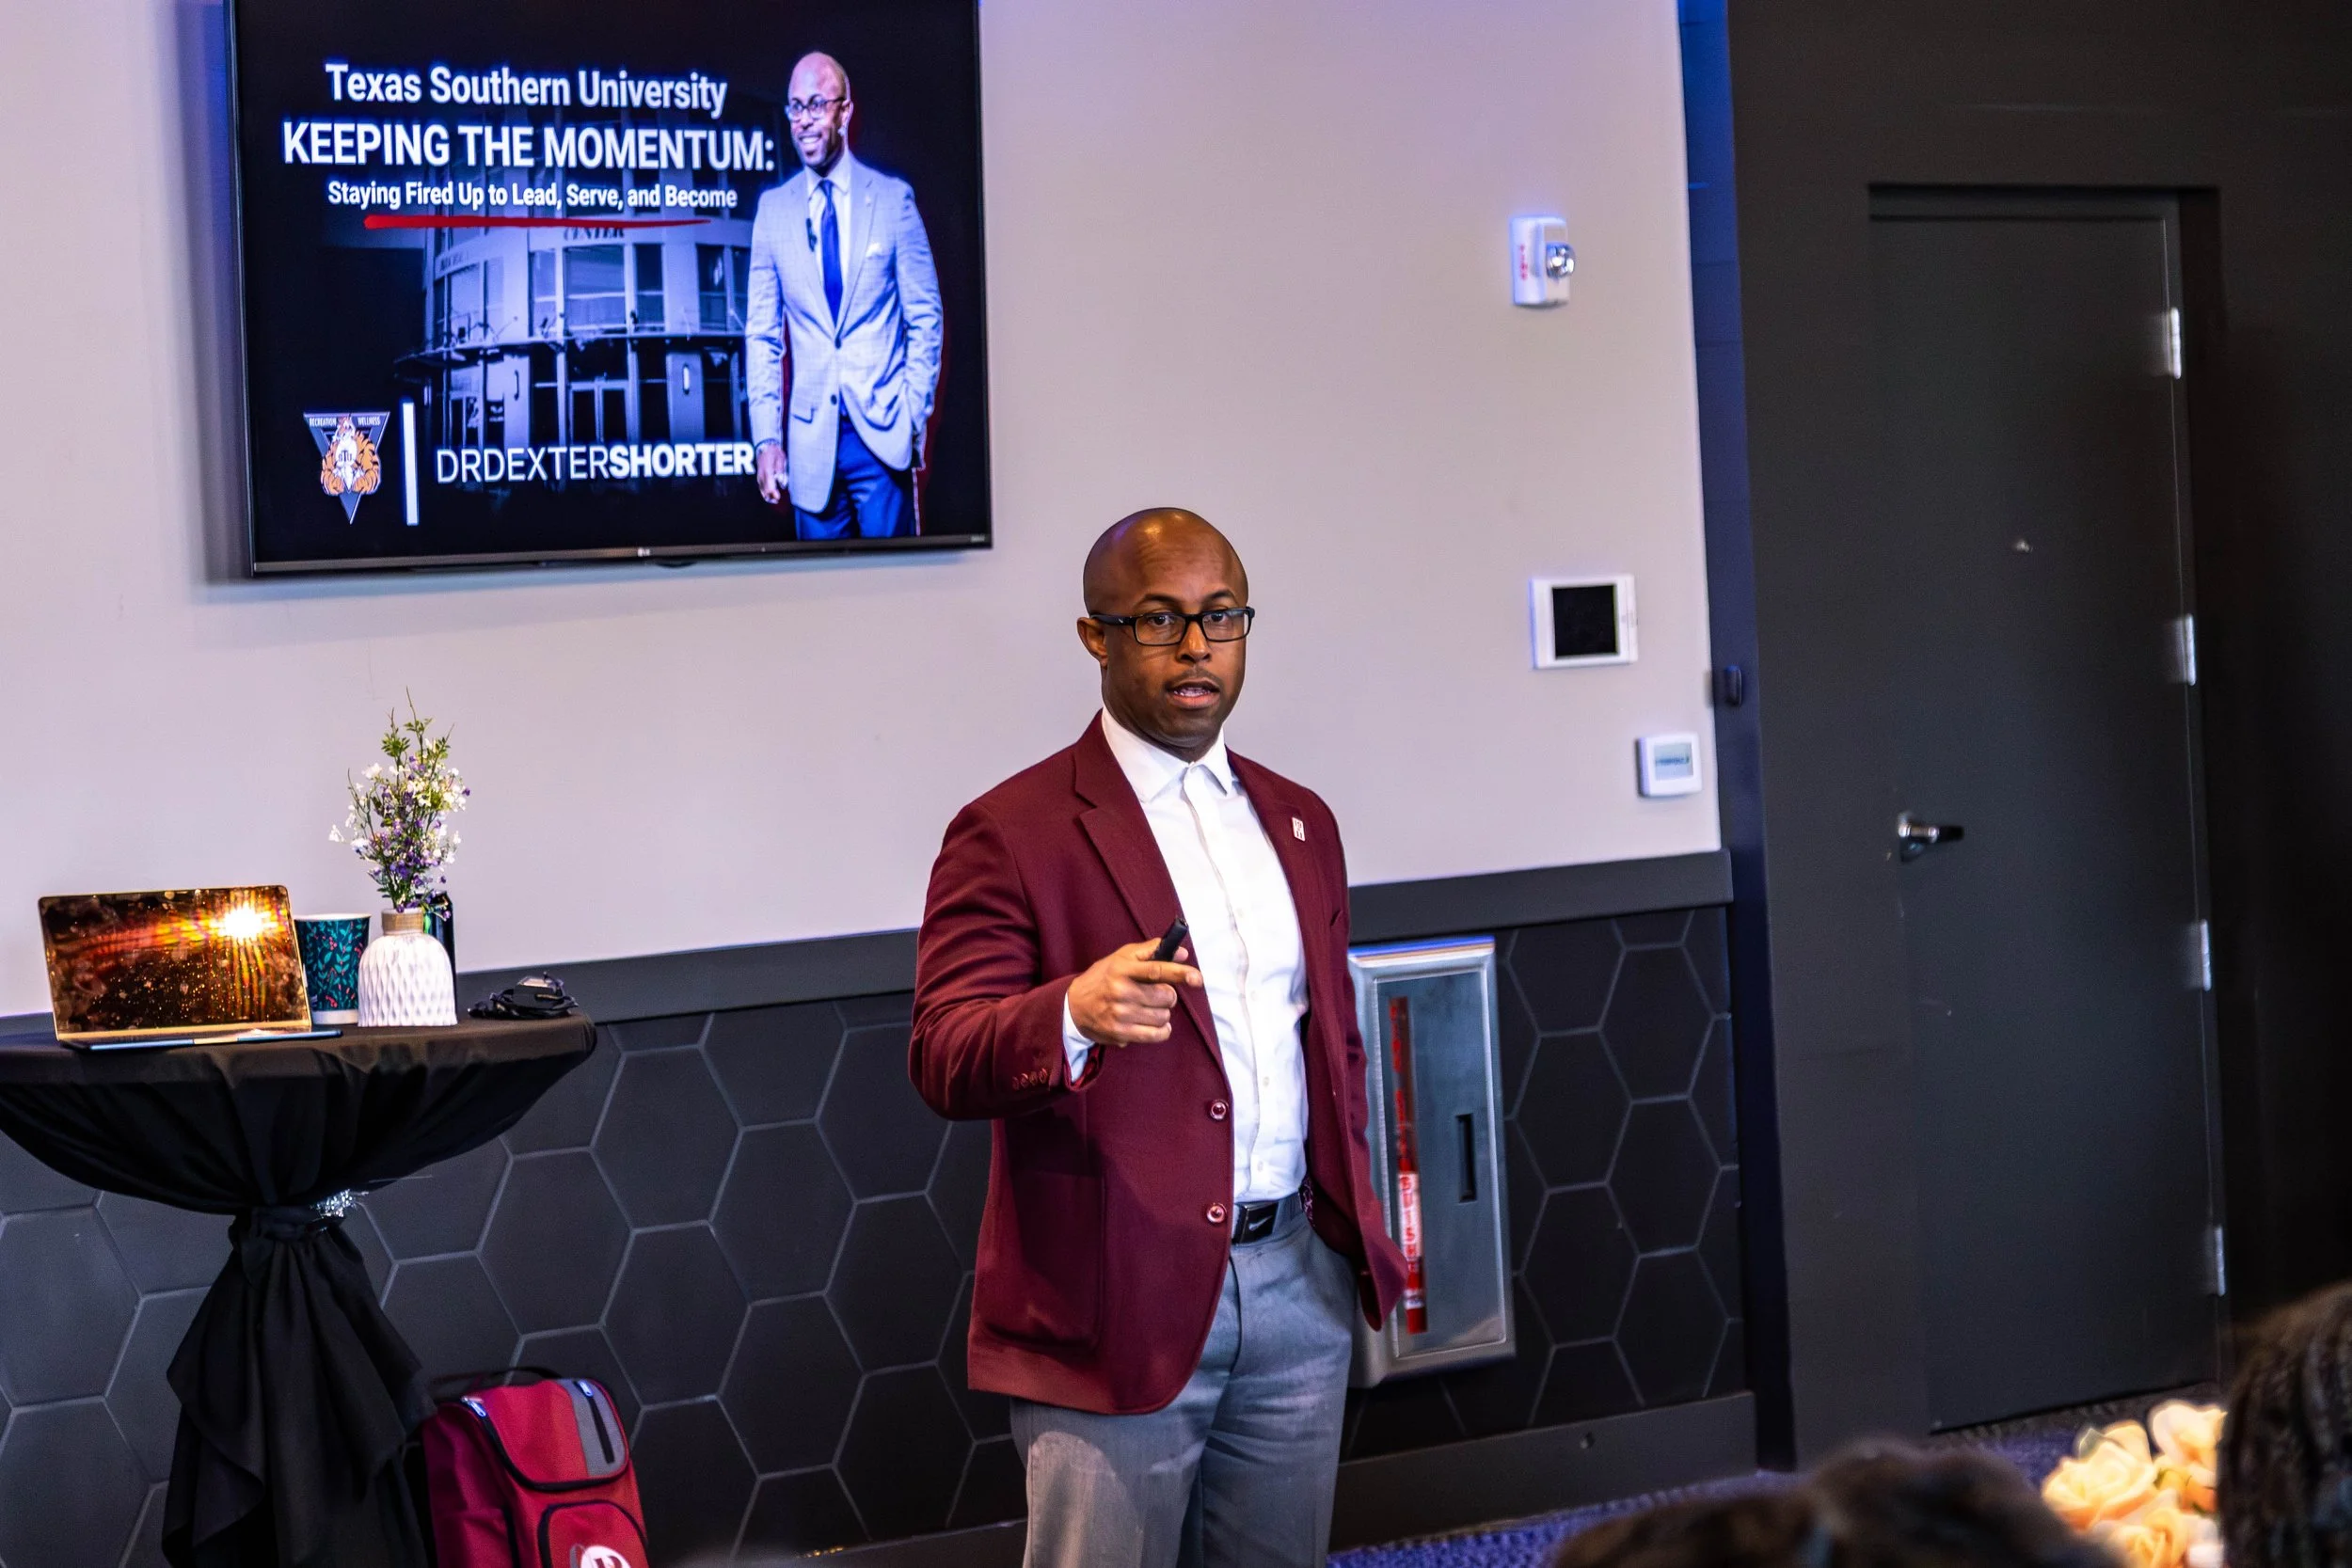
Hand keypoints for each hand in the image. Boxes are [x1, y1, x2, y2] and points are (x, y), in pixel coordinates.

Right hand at [756, 442, 786, 505]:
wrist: (765, 446)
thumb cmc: (774, 453)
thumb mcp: (781, 460)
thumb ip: (781, 472)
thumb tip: (782, 483)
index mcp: (767, 471)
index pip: (769, 486)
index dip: (774, 493)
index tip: (778, 497)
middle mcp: (762, 475)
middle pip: (765, 490)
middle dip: (771, 497)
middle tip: (778, 501)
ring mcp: (759, 476)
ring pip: (762, 490)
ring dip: (768, 496)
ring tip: (775, 501)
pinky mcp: (759, 477)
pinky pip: (761, 487)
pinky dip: (766, 492)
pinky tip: (770, 496)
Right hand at [1067, 939, 1202, 1046]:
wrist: (1074, 1006)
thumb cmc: (1103, 977)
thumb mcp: (1122, 957)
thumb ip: (1152, 952)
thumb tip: (1182, 953)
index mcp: (1122, 969)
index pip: (1157, 970)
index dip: (1180, 973)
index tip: (1197, 978)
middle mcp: (1121, 991)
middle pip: (1166, 997)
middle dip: (1168, 995)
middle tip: (1156, 994)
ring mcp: (1120, 1014)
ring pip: (1163, 1017)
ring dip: (1162, 1013)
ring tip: (1147, 1008)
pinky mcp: (1120, 1033)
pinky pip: (1156, 1035)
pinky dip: (1161, 1030)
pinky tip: (1153, 1024)